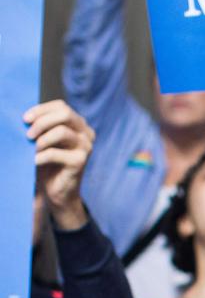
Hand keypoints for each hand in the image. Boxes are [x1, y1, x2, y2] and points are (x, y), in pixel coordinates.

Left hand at [25, 100, 94, 230]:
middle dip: (42, 121)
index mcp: (79, 125)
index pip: (61, 106)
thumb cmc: (48, 164)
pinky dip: (39, 157)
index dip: (41, 110)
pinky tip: (33, 162)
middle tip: (27, 135)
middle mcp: (86, 133)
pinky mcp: (80, 162)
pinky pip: (55, 153)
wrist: (57, 191)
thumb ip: (42, 127)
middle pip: (65, 114)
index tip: (24, 119)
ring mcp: (86, 147)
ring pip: (61, 132)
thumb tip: (25, 117)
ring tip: (31, 149)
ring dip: (40, 140)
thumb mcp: (44, 140)